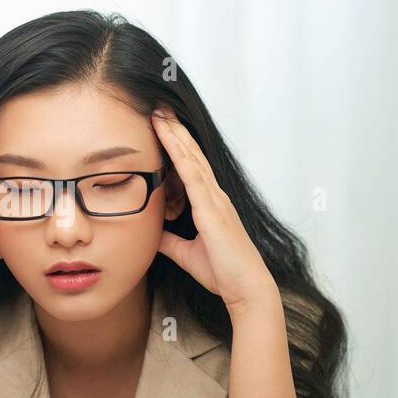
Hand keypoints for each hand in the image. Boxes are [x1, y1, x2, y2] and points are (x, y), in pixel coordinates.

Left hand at [151, 108, 278, 314]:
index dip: (177, 145)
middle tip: (159, 109)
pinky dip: (181, 156)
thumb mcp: (187, 254)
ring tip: (160, 115)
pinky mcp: (212, 210)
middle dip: (175, 131)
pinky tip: (170, 140)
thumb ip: (170, 241)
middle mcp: (214, 197)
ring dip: (176, 136)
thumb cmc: (223, 273)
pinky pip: (193, 177)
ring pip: (192, 159)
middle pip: (191, 156)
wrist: (245, 288)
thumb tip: (152, 233)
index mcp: (210, 205)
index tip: (163, 126)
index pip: (190, 167)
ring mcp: (215, 201)